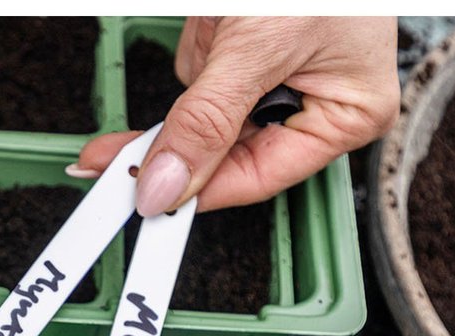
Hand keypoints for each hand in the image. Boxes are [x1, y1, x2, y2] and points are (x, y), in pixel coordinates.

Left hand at [72, 16, 398, 213]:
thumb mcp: (259, 47)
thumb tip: (168, 184)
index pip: (257, 177)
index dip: (195, 191)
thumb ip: (208, 120)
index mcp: (345, 115)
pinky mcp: (251, 46)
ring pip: (206, 106)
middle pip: (225, 149)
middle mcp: (317, 101)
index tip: (139, 199)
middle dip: (182, 129)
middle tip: (109, 155)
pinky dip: (201, 39)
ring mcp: (282, 73)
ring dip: (199, 65)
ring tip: (225, 23)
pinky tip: (218, 18)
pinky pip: (203, 65)